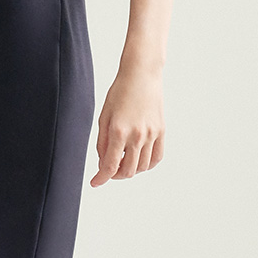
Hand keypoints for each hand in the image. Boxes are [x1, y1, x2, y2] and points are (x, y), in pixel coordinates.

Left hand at [90, 63, 163, 186]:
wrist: (141, 75)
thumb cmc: (119, 92)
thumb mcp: (104, 116)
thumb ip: (102, 142)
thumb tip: (104, 163)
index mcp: (118, 131)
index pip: (110, 166)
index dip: (101, 178)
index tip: (95, 182)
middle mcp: (137, 135)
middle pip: (127, 171)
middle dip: (115, 175)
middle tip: (109, 169)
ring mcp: (151, 134)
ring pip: (142, 167)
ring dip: (131, 169)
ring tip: (123, 160)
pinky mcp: (161, 131)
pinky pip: (156, 158)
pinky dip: (147, 164)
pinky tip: (138, 159)